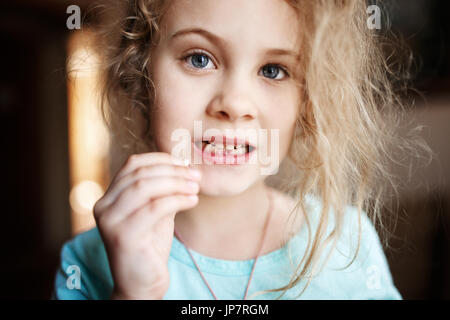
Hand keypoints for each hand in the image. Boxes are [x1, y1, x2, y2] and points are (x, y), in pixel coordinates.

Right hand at [93, 152, 200, 299]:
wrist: (142, 284)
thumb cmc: (150, 247)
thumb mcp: (155, 212)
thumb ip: (162, 191)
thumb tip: (183, 166)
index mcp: (109, 198)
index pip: (132, 165)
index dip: (160, 159)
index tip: (184, 163)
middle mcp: (103, 207)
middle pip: (140, 174)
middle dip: (172, 171)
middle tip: (195, 175)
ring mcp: (110, 221)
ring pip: (145, 187)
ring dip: (176, 183)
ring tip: (195, 187)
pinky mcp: (123, 236)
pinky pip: (154, 208)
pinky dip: (177, 200)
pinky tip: (192, 201)